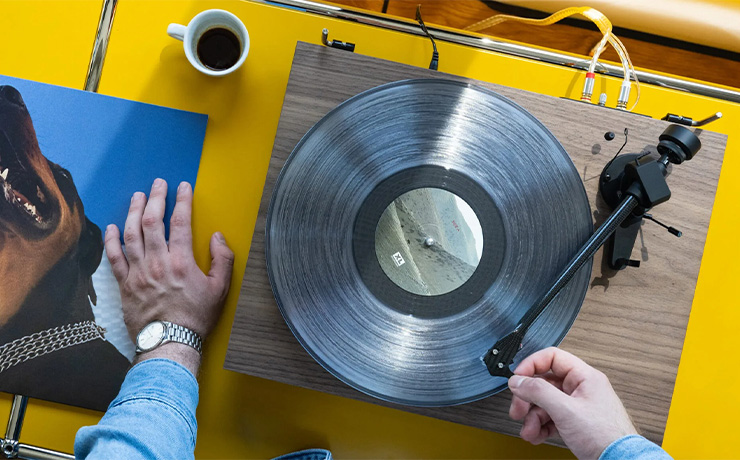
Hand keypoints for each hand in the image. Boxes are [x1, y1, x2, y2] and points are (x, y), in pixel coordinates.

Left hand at [104, 179, 233, 374]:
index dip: (182, 201)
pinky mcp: (125, 285)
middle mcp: (157, 262)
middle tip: (158, 184)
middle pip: (152, 222)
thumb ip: (222, 260)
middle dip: (156, 198)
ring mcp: (138, 273)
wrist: (170, 343)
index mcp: (182, 262)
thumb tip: (217, 237)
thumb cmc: (196, 317)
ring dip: (133, 212)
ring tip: (137, 197)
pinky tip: (112, 226)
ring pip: (131, 234)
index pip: (181, 222)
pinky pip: (114, 258)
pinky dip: (112, 240)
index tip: (183, 187)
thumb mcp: (221, 289)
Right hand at [508, 347, 637, 459]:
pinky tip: (537, 435)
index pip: (552, 358)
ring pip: (545, 403)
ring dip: (532, 417)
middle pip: (544, 383)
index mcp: (584, 377)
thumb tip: (518, 380)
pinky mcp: (575, 423)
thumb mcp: (566, 410)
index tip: (517, 379)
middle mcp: (581, 388)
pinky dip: (540, 426)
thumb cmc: (606, 437)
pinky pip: (551, 418)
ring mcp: (578, 406)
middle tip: (518, 410)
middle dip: (528, 398)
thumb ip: (539, 392)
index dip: (531, 366)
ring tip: (529, 430)